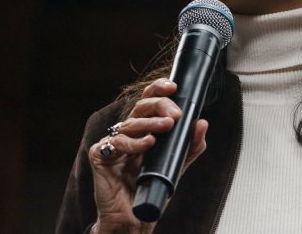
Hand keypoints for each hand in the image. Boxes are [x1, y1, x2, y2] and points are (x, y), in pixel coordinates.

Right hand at [87, 78, 208, 233]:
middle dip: (160, 106)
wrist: (136, 215)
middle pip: (140, 106)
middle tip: (176, 114)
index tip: (174, 87)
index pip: (149, 101)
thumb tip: (201, 123)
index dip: (159, 90)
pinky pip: (116, 143)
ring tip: (167, 126)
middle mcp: (127, 131)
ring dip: (150, 123)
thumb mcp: (178, 162)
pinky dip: (134, 142)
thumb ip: (191, 144)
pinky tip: (148, 143)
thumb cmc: (153, 185)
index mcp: (143, 127)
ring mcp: (112, 142)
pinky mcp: (100, 155)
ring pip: (130, 123)